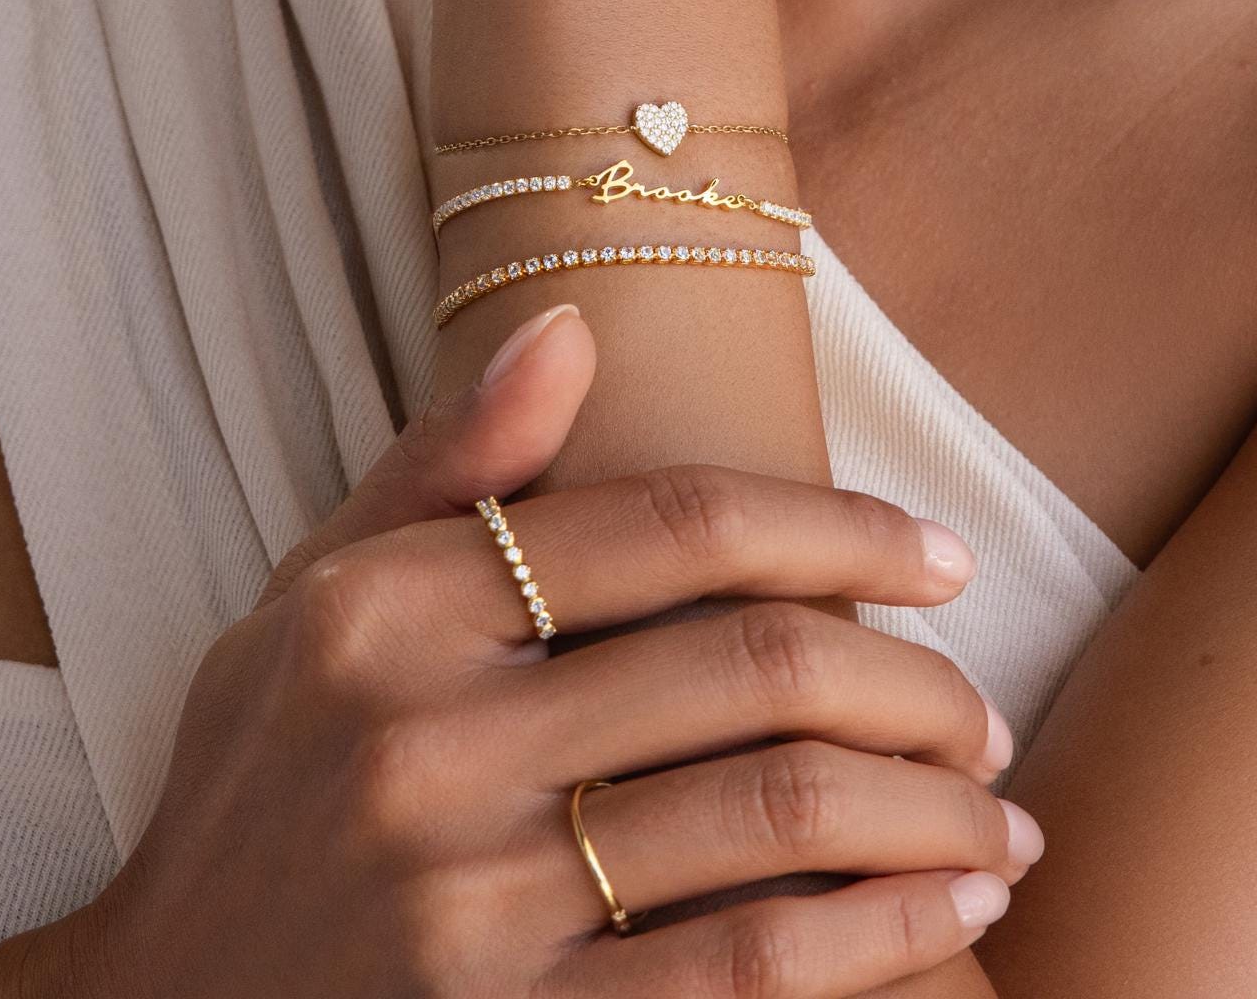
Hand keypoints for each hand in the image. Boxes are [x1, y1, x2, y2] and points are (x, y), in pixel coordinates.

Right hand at [57, 305, 1031, 995]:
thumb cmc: (258, 796)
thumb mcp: (306, 611)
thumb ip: (440, 470)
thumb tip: (568, 322)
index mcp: (385, 611)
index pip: (672, 523)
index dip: (837, 527)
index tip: (941, 558)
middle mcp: (424, 742)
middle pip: (749, 663)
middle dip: (912, 684)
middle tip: (987, 712)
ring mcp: (467, 903)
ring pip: (771, 815)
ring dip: (926, 813)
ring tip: (999, 821)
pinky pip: (745, 974)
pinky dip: (879, 940)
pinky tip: (946, 918)